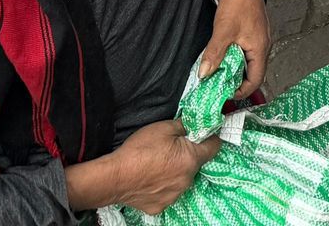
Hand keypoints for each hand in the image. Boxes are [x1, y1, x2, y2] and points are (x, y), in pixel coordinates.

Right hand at [104, 119, 221, 213]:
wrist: (114, 177)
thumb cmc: (139, 150)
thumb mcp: (164, 128)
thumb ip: (185, 125)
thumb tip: (197, 123)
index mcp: (191, 159)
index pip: (214, 146)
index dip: (209, 137)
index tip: (201, 133)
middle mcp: (187, 180)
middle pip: (195, 164)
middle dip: (187, 155)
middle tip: (169, 149)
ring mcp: (174, 196)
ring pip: (182, 179)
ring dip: (175, 172)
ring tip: (157, 165)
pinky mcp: (160, 206)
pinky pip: (167, 193)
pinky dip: (162, 186)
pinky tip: (150, 180)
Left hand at [200, 0, 269, 100]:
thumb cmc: (238, 3)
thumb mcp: (224, 30)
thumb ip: (214, 54)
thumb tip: (204, 75)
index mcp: (260, 49)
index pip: (255, 80)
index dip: (241, 91)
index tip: (223, 94)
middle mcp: (262, 46)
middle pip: (252, 73)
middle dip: (235, 82)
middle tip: (216, 86)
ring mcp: (258, 39)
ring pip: (247, 63)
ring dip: (233, 70)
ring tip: (216, 74)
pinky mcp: (251, 34)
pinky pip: (244, 53)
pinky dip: (233, 59)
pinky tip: (221, 58)